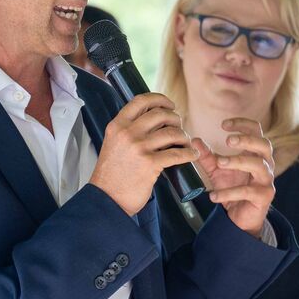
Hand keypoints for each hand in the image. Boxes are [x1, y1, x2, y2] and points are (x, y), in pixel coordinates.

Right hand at [90, 94, 196, 215]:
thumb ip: (128, 131)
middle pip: (160, 114)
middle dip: (175, 118)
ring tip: (186, 142)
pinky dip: (188, 153)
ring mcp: (139, 148)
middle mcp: (127, 133)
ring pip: (172, 133)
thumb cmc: (112, 175)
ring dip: (184, 137)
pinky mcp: (150, 164)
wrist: (107, 199)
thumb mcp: (113, 144)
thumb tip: (154, 122)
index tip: (170, 105)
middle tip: (179, 127)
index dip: (160, 99)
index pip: (141, 101)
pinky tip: (192, 155)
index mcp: (117, 126)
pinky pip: (177, 153)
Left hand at [194, 118, 274, 237]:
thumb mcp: (217, 170)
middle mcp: (265, 164)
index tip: (224, 124)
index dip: (243, 124)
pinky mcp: (263, 197)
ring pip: (259, 166)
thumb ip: (207, 156)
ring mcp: (266, 181)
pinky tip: (213, 196)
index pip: (256, 131)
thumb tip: (194, 140)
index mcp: (255, 153)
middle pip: (264, 144)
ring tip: (220, 163)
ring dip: (238, 161)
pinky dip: (229, 193)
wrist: (239, 216)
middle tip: (228, 140)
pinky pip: (248, 192)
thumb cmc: (232, 188)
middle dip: (247, 140)